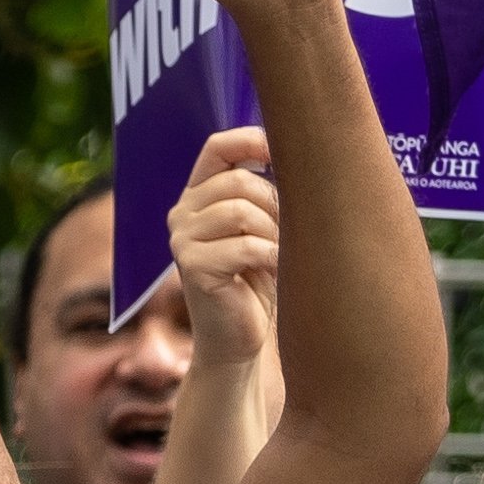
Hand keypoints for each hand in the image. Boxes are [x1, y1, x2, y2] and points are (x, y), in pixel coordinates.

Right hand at [168, 125, 284, 374]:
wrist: (238, 342)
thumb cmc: (258, 283)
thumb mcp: (263, 229)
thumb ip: (265, 193)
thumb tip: (302, 151)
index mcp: (198, 196)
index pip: (218, 147)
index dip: (253, 140)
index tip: (289, 154)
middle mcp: (182, 213)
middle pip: (239, 181)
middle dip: (276, 205)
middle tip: (289, 237)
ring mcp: (181, 239)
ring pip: (240, 210)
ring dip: (273, 233)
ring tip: (281, 256)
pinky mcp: (191, 267)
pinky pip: (243, 245)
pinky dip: (270, 257)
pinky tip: (277, 272)